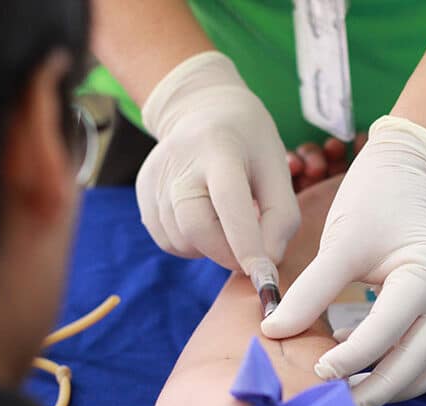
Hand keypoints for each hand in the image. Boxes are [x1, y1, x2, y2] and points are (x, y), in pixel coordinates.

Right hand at [136, 52, 299, 272]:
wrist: (203, 109)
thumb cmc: (250, 143)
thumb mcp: (278, 168)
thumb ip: (282, 216)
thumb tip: (268, 262)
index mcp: (219, 148)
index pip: (229, 201)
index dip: (247, 243)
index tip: (265, 275)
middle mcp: (180, 161)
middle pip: (196, 227)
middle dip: (228, 254)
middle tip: (250, 255)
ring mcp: (155, 177)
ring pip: (181, 240)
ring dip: (211, 248)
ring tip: (227, 221)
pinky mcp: (143, 192)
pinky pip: (168, 240)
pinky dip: (192, 244)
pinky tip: (206, 219)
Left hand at [262, 116, 425, 405]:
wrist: (404, 177)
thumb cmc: (372, 203)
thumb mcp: (340, 243)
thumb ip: (310, 291)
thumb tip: (273, 332)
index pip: (389, 329)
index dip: (352, 356)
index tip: (315, 371)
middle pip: (418, 362)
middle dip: (376, 388)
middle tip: (332, 403)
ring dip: (390, 387)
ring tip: (346, 396)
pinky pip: (425, 359)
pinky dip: (397, 372)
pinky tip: (359, 369)